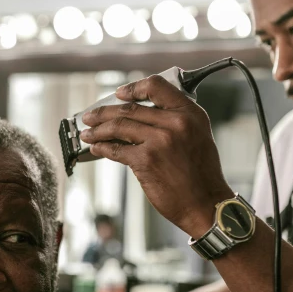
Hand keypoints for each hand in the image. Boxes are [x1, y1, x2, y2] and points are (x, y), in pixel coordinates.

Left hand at [80, 74, 233, 237]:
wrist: (205, 204)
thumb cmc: (201, 175)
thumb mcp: (197, 136)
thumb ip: (175, 121)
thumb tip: (141, 115)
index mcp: (190, 113)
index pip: (156, 87)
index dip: (133, 88)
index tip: (119, 94)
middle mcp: (176, 123)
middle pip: (130, 108)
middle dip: (104, 112)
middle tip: (90, 116)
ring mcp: (159, 141)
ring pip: (119, 127)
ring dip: (98, 130)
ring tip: (87, 133)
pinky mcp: (146, 160)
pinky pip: (117, 150)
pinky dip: (102, 148)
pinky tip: (96, 148)